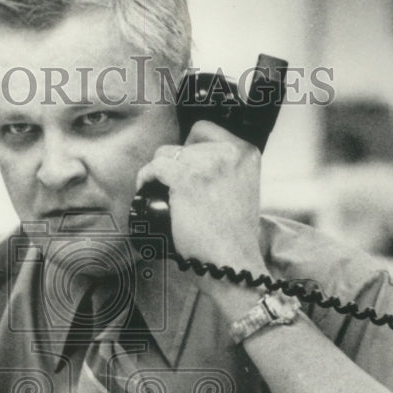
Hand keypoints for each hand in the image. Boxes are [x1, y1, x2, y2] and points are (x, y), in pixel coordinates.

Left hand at [136, 121, 269, 314]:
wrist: (233, 262)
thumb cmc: (234, 237)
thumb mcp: (243, 190)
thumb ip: (227, 171)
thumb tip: (195, 162)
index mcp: (246, 152)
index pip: (205, 130)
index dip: (189, 147)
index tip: (183, 164)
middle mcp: (229, 152)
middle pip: (184, 142)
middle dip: (175, 162)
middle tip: (173, 186)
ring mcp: (207, 164)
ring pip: (166, 152)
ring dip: (159, 170)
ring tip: (160, 190)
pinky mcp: (186, 179)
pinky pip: (155, 167)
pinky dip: (146, 177)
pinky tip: (146, 188)